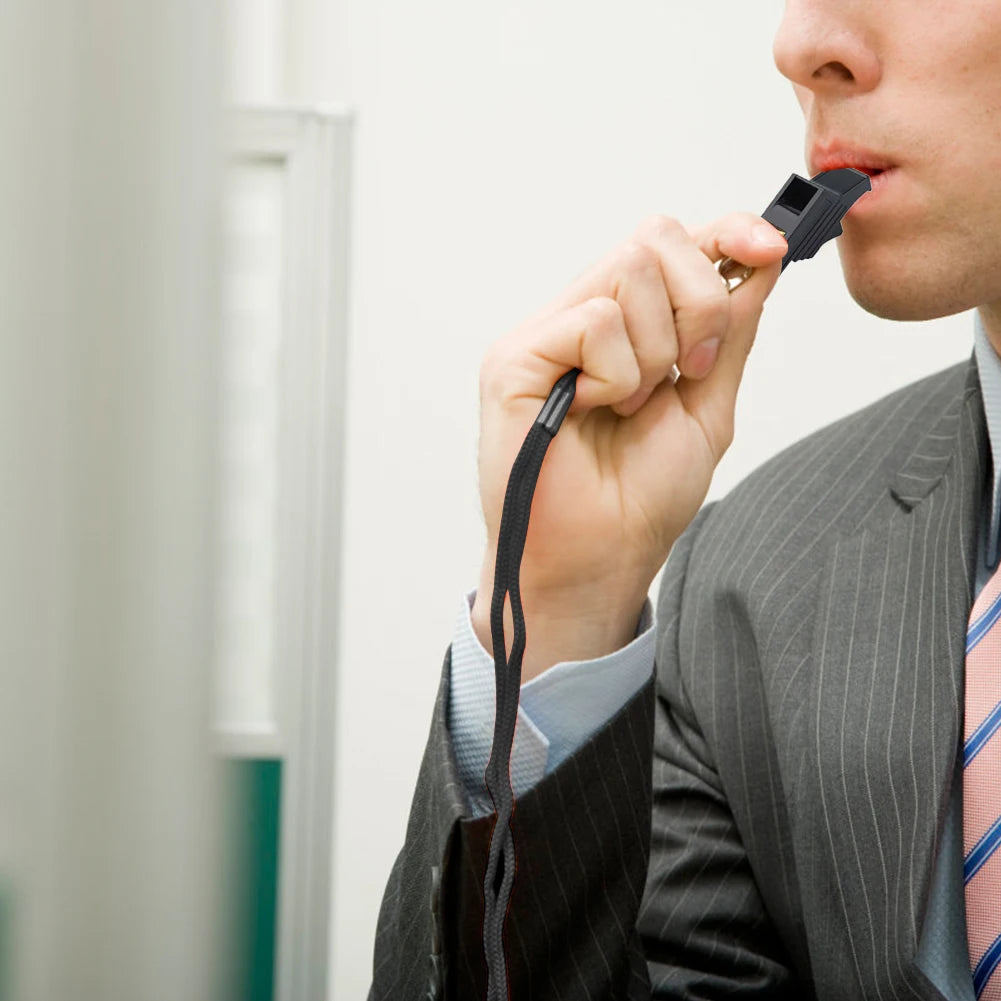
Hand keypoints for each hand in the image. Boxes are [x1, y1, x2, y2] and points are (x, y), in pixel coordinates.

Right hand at [473, 213, 786, 673]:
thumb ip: (729, 334)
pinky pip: (594, 321)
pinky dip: (617, 374)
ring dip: (657, 350)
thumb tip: (761, 264)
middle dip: (699, 304)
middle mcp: (579, 320)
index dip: (723, 233)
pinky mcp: (514, 359)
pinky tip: (594, 411)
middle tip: (686, 373)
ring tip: (631, 406)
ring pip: (629, 271)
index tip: (772, 248)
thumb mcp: (707, 407)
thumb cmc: (640, 500)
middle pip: (654, 238)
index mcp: (621, 329)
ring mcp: (544, 336)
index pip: (668, 244)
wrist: (598, 562)